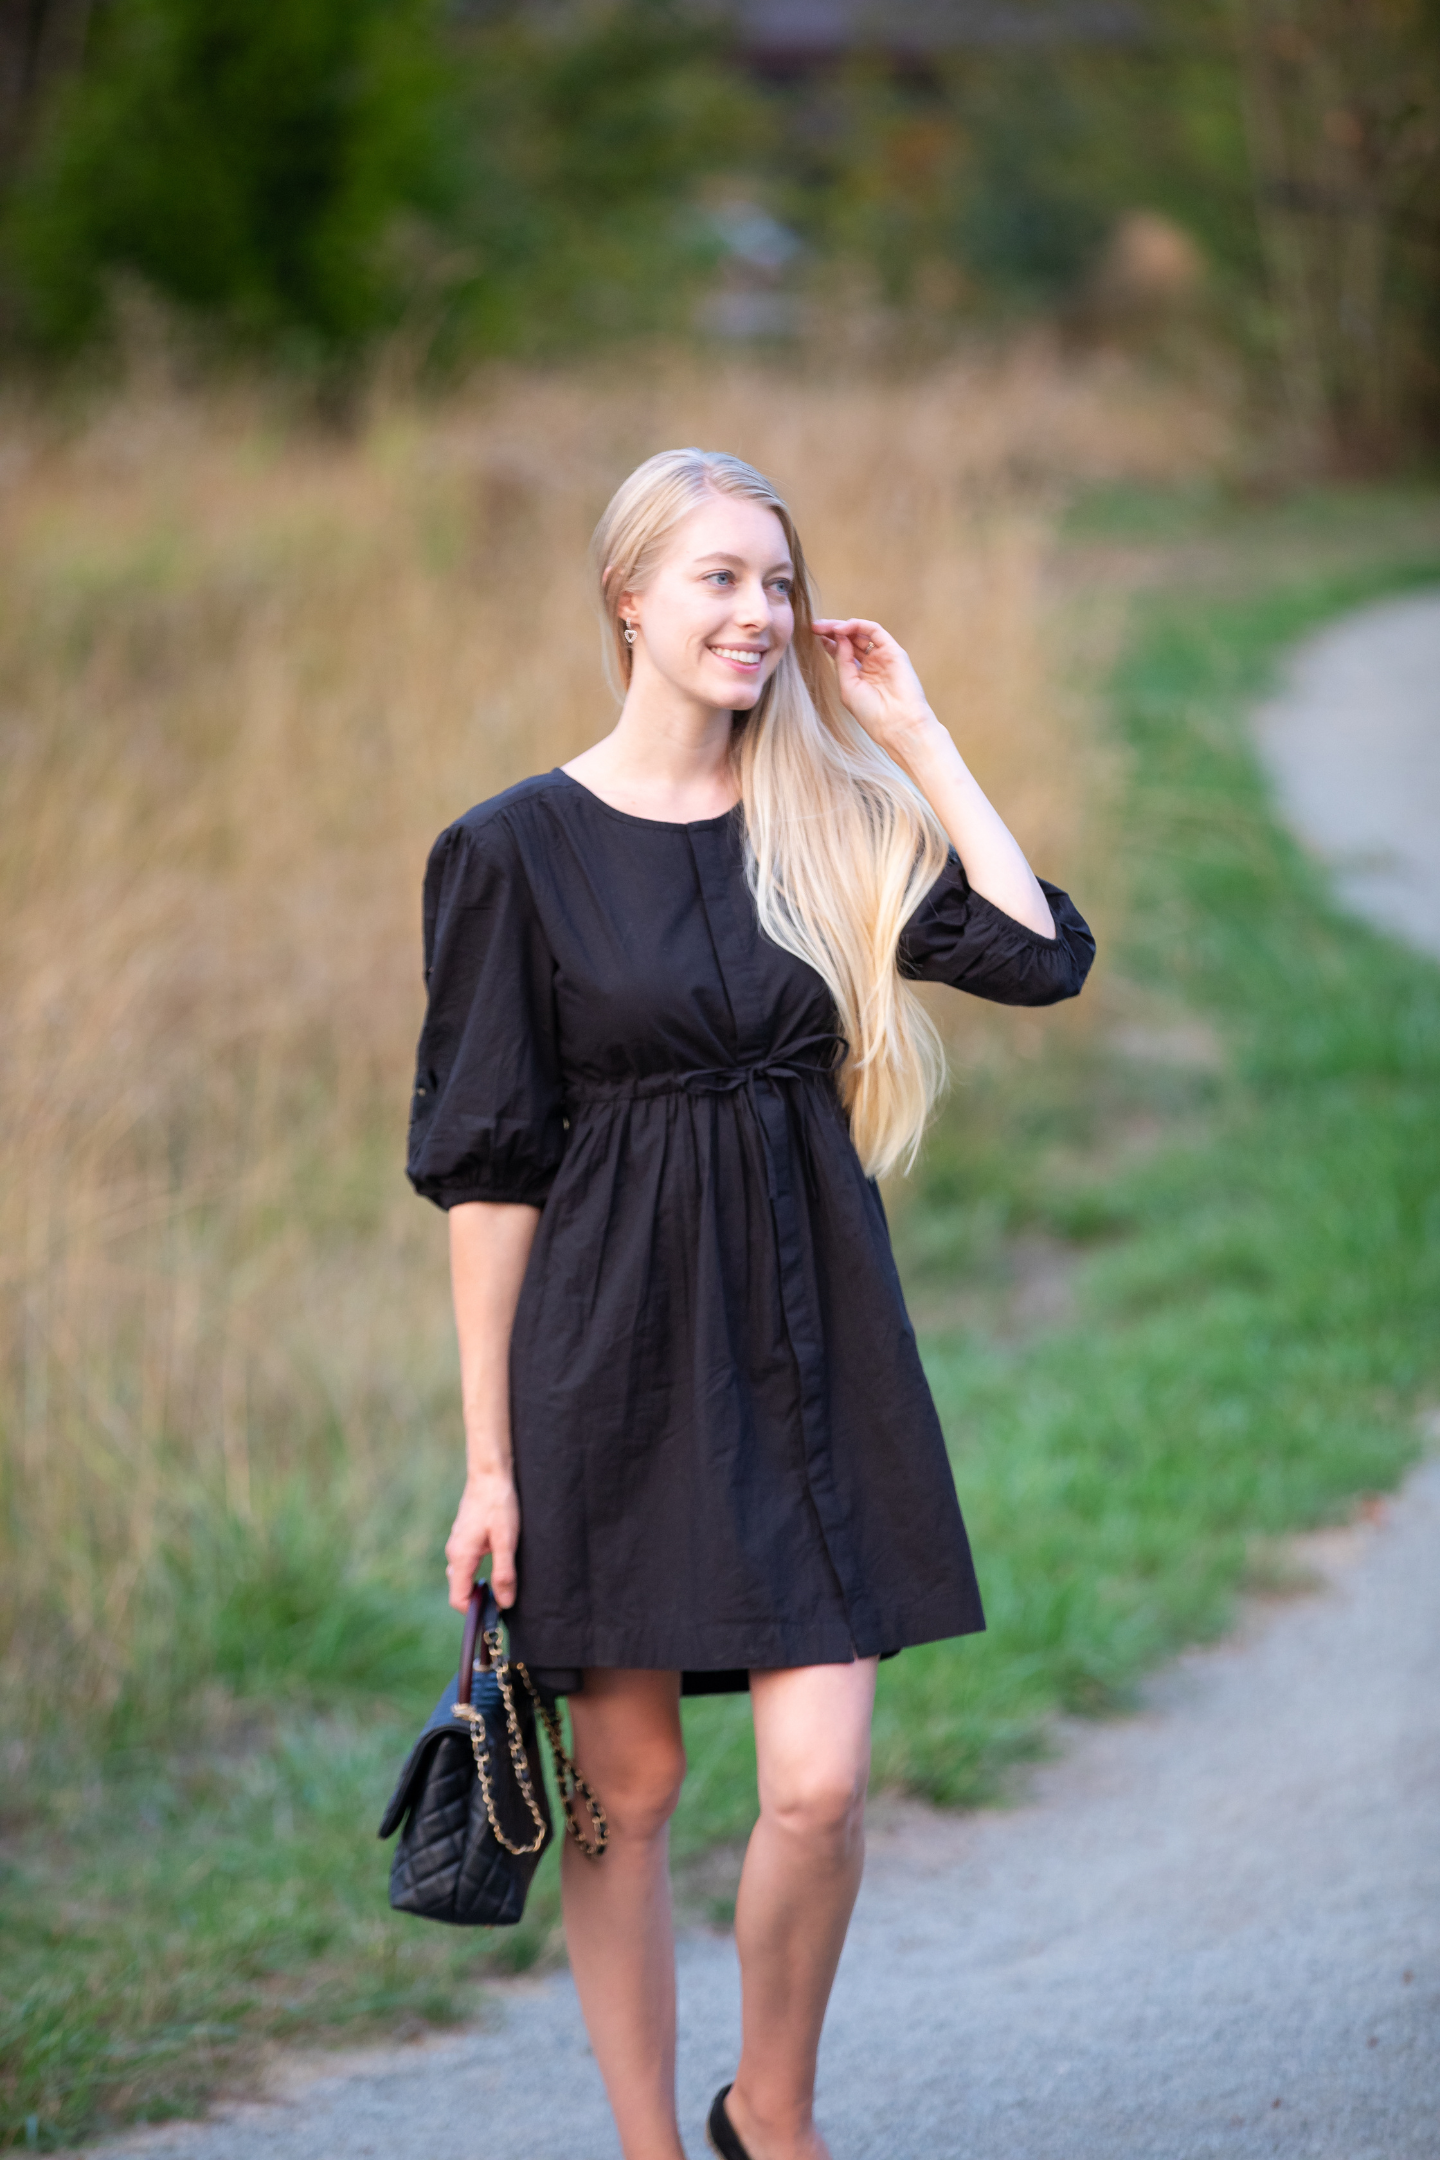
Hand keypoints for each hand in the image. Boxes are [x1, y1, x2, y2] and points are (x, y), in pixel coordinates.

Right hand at [444, 1470, 518, 1612]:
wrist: (490, 1474)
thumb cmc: (499, 1504)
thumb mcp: (506, 1540)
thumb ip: (505, 1573)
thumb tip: (504, 1603)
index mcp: (461, 1557)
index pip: (458, 1599)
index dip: (475, 1611)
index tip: (496, 1612)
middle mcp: (454, 1553)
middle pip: (460, 1590)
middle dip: (478, 1599)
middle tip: (504, 1598)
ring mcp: (457, 1544)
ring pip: (463, 1576)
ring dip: (479, 1585)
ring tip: (503, 1583)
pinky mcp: (463, 1537)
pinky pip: (466, 1563)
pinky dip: (478, 1572)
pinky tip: (497, 1564)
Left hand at [812, 617, 935, 757]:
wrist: (897, 723)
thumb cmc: (872, 713)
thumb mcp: (848, 686)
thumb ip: (842, 661)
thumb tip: (838, 637)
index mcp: (860, 676)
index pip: (843, 653)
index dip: (829, 642)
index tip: (814, 635)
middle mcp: (872, 664)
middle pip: (850, 640)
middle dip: (832, 632)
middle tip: (816, 627)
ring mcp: (883, 657)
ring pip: (861, 633)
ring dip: (842, 626)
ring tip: (826, 627)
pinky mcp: (894, 651)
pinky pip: (875, 630)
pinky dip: (858, 625)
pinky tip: (842, 629)